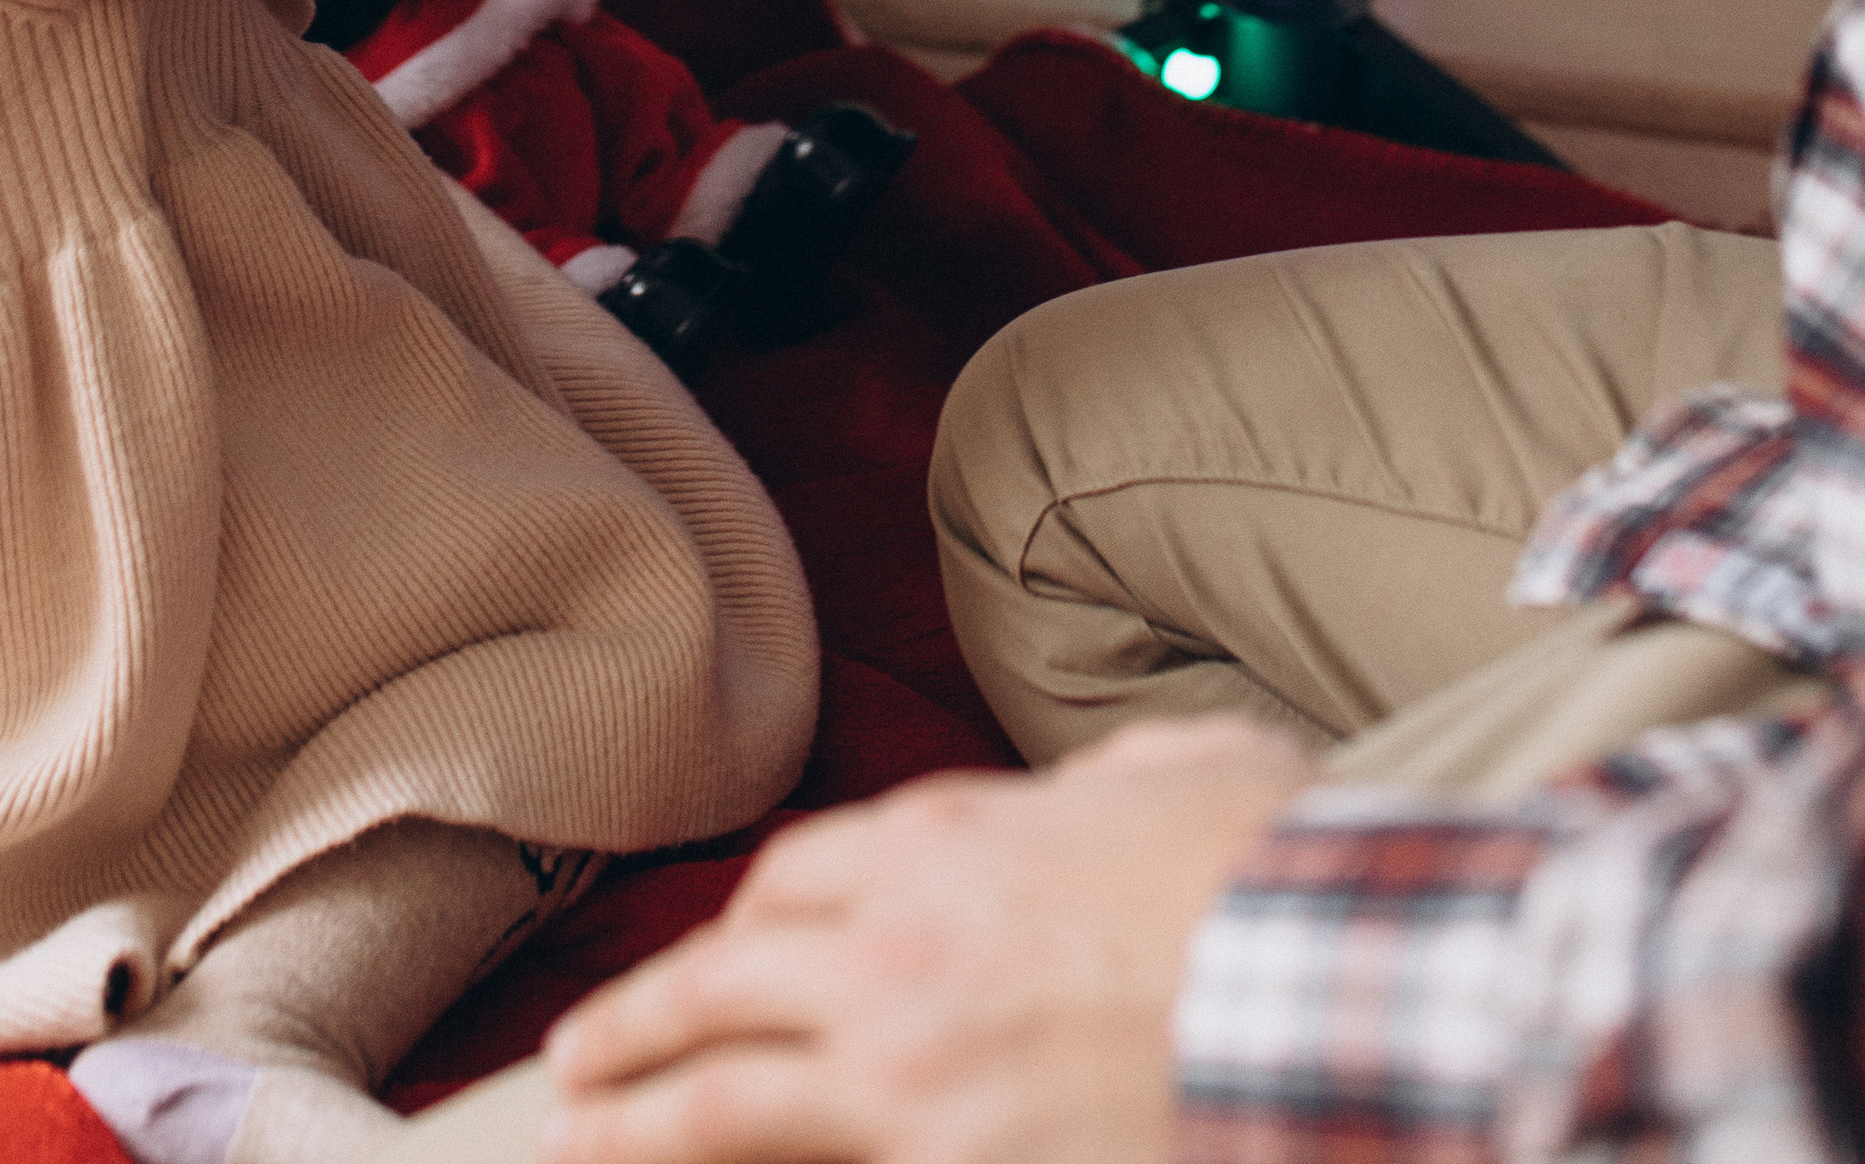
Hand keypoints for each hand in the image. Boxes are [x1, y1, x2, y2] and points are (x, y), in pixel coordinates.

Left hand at [539, 722, 1319, 1163]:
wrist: (1326, 987)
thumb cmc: (1272, 873)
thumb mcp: (1177, 771)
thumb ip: (1102, 785)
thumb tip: (1099, 798)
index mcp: (943, 842)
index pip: (792, 878)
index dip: (745, 921)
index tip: (717, 953)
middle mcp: (896, 951)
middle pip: (723, 981)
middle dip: (636, 1022)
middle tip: (571, 1062)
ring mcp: (912, 1075)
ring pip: (727, 1096)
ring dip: (638, 1119)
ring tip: (576, 1140)